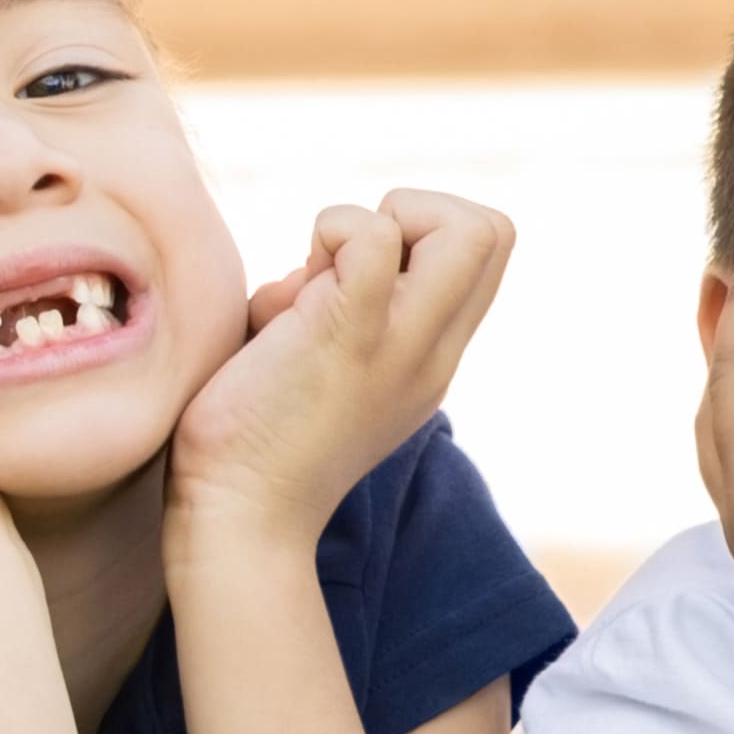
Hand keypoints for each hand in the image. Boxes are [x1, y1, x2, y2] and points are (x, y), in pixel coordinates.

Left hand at [170, 192, 510, 552]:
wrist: (240, 519)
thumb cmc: (253, 443)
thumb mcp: (327, 370)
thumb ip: (339, 316)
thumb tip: (309, 272)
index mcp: (431, 355)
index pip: (486, 252)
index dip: (420, 230)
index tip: (352, 271)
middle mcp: (433, 348)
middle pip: (494, 229)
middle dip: (414, 214)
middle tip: (342, 267)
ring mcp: (401, 342)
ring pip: (465, 227)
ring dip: (373, 222)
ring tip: (314, 287)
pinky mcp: (350, 334)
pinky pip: (372, 237)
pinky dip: (331, 231)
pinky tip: (285, 299)